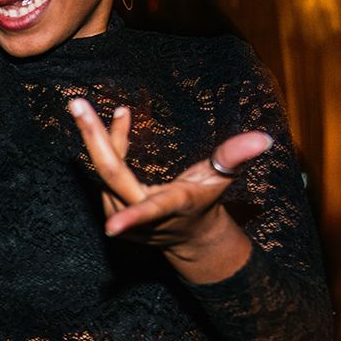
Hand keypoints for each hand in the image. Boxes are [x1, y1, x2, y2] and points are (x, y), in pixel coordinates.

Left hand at [71, 98, 262, 281]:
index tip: (110, 230)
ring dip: (107, 138)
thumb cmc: (206, 201)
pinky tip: (116, 125)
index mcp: (171, 208)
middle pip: (110, 175)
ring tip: (122, 112)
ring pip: (106, 170)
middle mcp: (141, 216)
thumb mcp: (222, 178)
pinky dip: (108, 147)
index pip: (151, 212)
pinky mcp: (108, 209)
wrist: (187, 235)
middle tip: (76, 105)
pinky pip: (103, 173)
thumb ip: (235, 157)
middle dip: (93, 137)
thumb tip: (263, 138)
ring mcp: (120, 215)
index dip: (133, 219)